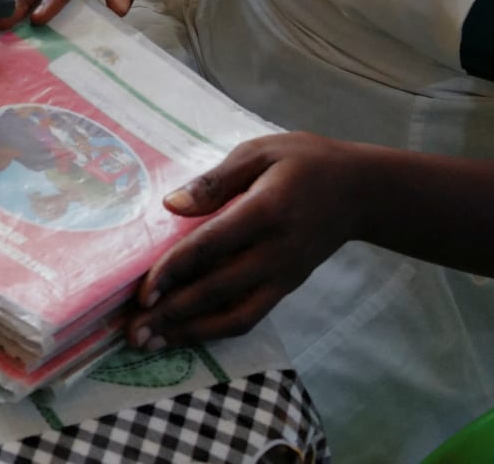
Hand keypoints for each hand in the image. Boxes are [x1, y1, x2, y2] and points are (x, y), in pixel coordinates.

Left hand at [131, 134, 370, 347]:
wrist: (361, 192)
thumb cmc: (305, 162)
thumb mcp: (260, 152)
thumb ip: (215, 180)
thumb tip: (171, 205)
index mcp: (265, 212)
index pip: (211, 246)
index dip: (175, 271)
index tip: (143, 292)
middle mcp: (275, 252)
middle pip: (218, 291)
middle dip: (173, 315)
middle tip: (133, 332)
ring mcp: (283, 276)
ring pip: (234, 315)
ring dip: (190, 332)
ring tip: (151, 342)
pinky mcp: (287, 287)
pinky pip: (251, 316)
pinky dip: (217, 330)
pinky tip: (186, 334)